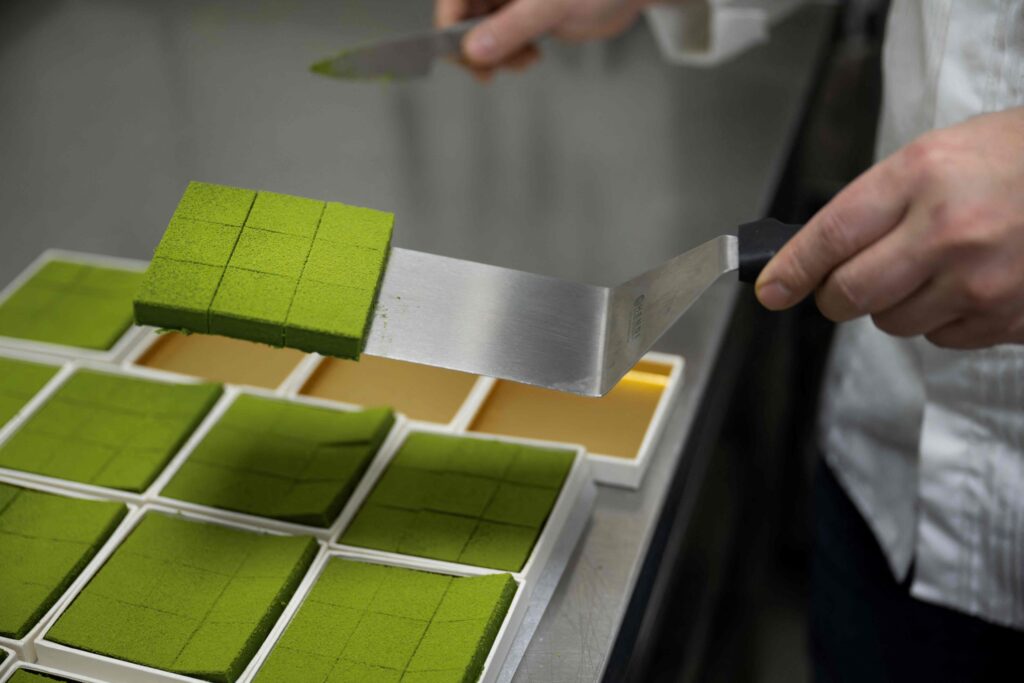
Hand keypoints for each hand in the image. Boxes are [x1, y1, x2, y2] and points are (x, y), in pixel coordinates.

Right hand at [435, 0, 650, 78]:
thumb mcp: (553, 5)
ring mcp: (511, 1)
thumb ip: (513, 26)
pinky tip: (531, 57)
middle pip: (463, 17)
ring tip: (524, 62)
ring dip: (495, 56)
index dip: (450, 25)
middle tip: (489, 73)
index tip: (462, 55)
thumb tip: (474, 50)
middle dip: (474, 47)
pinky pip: (503, 40)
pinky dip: (510, 55)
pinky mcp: (524, 17)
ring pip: (482, 33)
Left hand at [756, 107, 1023, 349]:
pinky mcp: (1007, 319)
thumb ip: (876, 204)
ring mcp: (981, 283)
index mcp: (924, 176)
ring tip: (933, 266)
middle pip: (850, 295)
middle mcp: (949, 232)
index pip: (830, 237)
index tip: (770, 290)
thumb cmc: (1017, 160)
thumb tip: (816, 254)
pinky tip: (969, 283)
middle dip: (835, 294)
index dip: (790, 270)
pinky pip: (941, 337)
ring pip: (893, 322)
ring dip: (895, 304)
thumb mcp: (939, 155)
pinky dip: (941, 317)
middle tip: (844, 282)